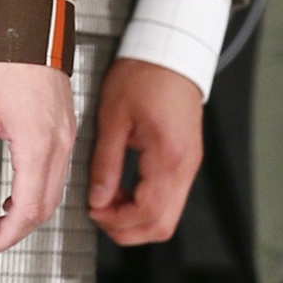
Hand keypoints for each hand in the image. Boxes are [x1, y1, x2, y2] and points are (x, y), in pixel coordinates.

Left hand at [0, 62, 76, 257]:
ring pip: (54, 193)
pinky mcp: (66, 127)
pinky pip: (58, 173)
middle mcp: (59, 145)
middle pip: (44, 208)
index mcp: (37, 145)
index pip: (26, 210)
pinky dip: (38, 192)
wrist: (29, 23)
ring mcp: (67, 136)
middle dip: (15, 231)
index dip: (5, 236)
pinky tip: (16, 192)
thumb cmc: (3, 58)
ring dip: (27, 213)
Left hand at [88, 58, 205, 243]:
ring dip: (136, 219)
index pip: (148, 212)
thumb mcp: (113, 119)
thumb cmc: (144, 75)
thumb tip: (97, 198)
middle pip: (163, 225)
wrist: (169, 53)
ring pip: (168, 216)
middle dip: (128, 229)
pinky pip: (169, 198)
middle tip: (99, 215)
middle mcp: (185, 166)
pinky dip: (145, 205)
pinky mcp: (185, 161)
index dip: (118, 221)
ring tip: (108, 202)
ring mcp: (188, 165)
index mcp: (169, 156)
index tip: (94, 211)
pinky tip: (123, 191)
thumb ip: (105, 164)